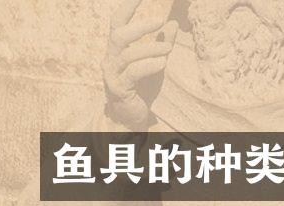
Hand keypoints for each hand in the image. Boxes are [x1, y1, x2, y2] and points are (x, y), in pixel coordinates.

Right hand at [101, 0, 177, 128]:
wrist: (129, 117)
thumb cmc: (141, 88)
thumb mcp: (154, 64)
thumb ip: (162, 45)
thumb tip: (172, 24)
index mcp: (117, 49)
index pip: (117, 22)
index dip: (127, 7)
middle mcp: (111, 59)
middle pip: (119, 35)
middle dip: (139, 26)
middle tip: (159, 21)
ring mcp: (113, 75)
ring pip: (128, 55)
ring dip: (151, 48)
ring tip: (167, 49)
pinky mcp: (119, 89)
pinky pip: (133, 73)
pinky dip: (148, 65)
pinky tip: (162, 63)